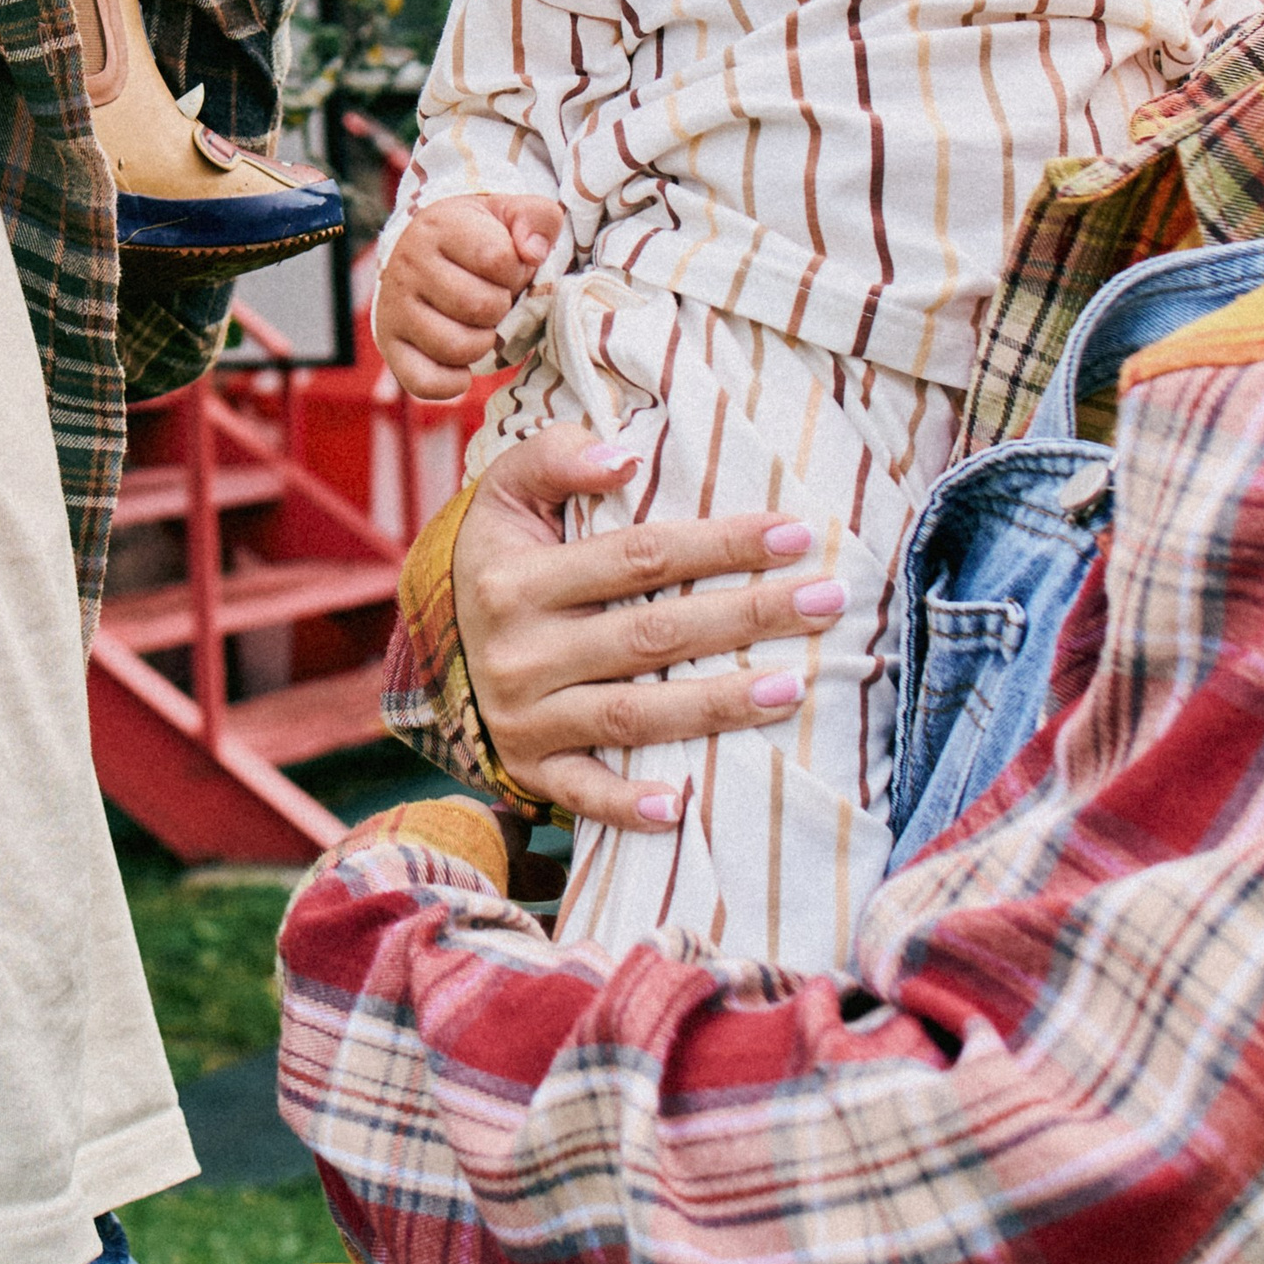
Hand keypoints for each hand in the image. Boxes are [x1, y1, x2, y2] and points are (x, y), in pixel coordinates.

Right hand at [374, 194, 565, 400]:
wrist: (423, 248)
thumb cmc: (476, 235)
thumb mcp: (509, 213)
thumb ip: (537, 219)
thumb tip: (532, 254)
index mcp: (440, 226)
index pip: (499, 259)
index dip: (517, 271)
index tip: (507, 268)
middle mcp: (409, 264)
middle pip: (480, 306)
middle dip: (502, 307)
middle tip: (495, 299)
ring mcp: (394, 307)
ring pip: (456, 347)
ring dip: (484, 343)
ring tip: (480, 326)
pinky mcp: (389, 344)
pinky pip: (424, 382)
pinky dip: (453, 383)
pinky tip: (463, 367)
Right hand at [451, 427, 846, 832]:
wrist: (436, 636)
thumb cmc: (499, 553)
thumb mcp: (506, 492)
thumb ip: (554, 456)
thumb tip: (624, 459)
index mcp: (518, 578)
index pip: (639, 556)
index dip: (720, 545)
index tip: (796, 534)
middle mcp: (520, 651)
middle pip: (653, 634)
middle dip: (747, 616)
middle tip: (827, 602)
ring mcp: (524, 717)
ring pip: (635, 714)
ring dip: (717, 705)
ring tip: (794, 688)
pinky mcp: (531, 767)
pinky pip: (582, 792)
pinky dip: (627, 805)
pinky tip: (681, 807)